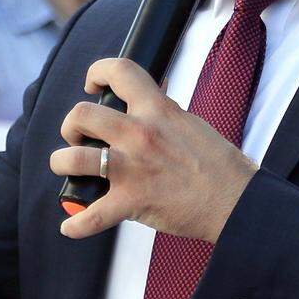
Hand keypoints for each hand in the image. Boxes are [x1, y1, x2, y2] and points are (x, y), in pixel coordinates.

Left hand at [52, 58, 256, 242]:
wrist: (236, 200)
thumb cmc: (220, 164)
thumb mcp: (190, 124)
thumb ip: (163, 114)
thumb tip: (149, 104)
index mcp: (158, 109)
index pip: (120, 71)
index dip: (98, 72)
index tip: (93, 84)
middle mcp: (140, 134)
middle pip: (81, 114)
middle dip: (71, 125)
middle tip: (78, 136)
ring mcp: (133, 168)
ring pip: (72, 159)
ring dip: (62, 163)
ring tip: (67, 167)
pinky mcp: (132, 202)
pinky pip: (90, 217)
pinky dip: (76, 225)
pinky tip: (70, 227)